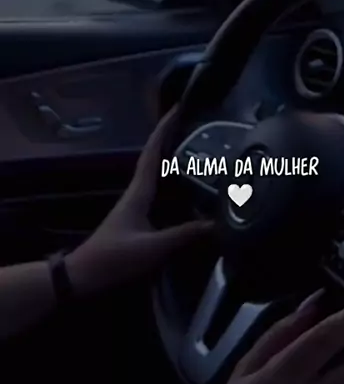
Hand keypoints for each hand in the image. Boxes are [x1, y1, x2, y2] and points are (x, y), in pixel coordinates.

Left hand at [65, 106, 211, 296]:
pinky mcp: (140, 219)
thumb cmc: (114, 258)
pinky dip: (175, 184)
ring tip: (201, 150)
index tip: (178, 107)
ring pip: (159, 175)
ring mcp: (138, 205)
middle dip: (174, 138)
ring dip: (175, 160)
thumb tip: (219, 223)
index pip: (153, 152)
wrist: (84, 277)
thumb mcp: (153, 247)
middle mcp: (138, 192)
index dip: (165, 128)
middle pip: (157, 158)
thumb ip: (185, 235)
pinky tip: (190, 189)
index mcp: (139, 191)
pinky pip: (162, 193)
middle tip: (198, 125)